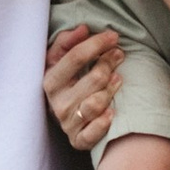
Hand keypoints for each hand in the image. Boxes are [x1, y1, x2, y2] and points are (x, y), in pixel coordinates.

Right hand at [45, 22, 123, 149]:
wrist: (64, 115)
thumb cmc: (65, 81)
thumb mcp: (59, 59)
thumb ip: (68, 41)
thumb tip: (83, 29)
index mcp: (50, 81)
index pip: (76, 57)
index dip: (97, 44)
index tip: (114, 36)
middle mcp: (57, 103)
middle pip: (93, 79)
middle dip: (109, 63)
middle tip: (119, 54)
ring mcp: (67, 123)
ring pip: (97, 104)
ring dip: (111, 89)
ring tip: (118, 78)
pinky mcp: (78, 140)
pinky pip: (92, 134)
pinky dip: (103, 123)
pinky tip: (112, 112)